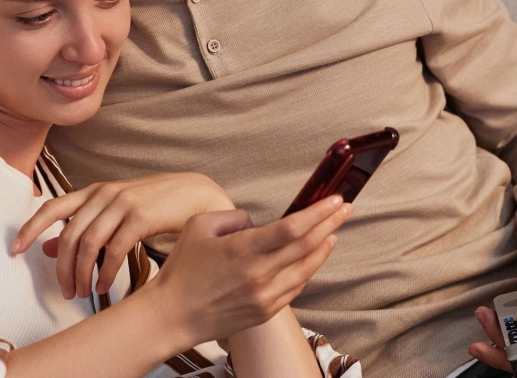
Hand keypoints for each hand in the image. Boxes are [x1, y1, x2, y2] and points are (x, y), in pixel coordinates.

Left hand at [12, 173, 235, 298]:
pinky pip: (114, 250)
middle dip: (62, 268)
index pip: (52, 208)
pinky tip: (103, 286)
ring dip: (82, 273)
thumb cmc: (154, 204)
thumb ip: (83, 226)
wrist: (195, 193)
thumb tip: (46, 248)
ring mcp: (122, 204)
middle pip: (69, 234)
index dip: (30, 229)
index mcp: (94, 191)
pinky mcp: (141, 217)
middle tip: (65, 291)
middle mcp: (104, 194)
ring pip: (88, 244)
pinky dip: (105, 272)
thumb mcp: (115, 211)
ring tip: (83, 292)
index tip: (14, 251)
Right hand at [149, 195, 351, 346]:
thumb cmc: (182, 270)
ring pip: (306, 269)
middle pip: (307, 246)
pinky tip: (311, 259)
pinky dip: (307, 270)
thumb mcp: (200, 226)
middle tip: (344, 209)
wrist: (172, 315)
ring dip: (323, 249)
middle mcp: (259, 274)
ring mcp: (265, 296)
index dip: (318, 212)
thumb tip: (256, 222)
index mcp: (243, 249)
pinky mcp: (265, 311)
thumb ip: (233, 217)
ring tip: (333, 233)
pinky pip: (295, 288)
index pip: (293, 228)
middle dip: (330, 224)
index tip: (334, 200)